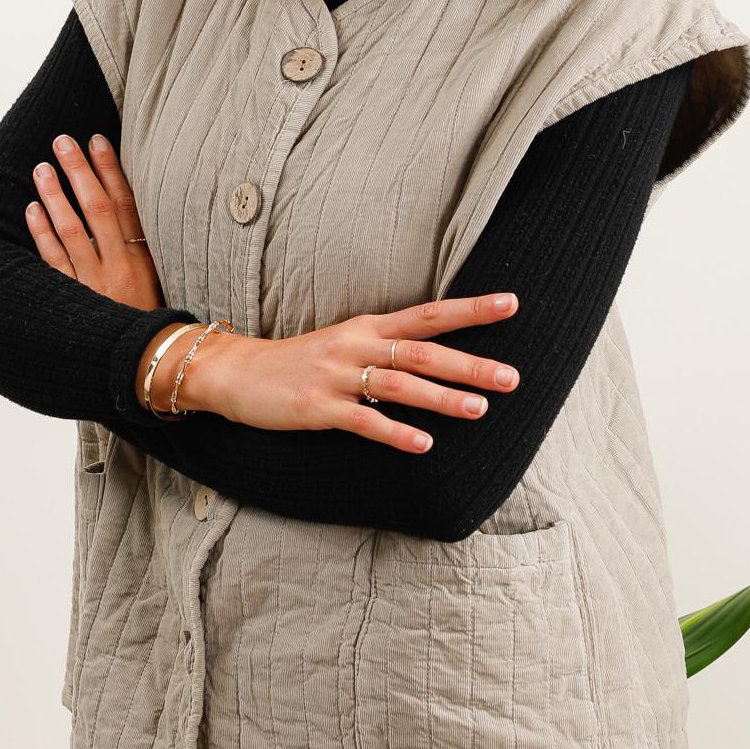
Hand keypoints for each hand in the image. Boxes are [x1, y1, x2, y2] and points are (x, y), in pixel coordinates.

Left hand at [25, 132, 165, 310]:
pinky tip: (32, 210)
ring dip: (55, 196)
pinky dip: (42, 234)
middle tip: (62, 141)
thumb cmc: (154, 322)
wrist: (147, 366)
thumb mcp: (160, 282)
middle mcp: (119, 266)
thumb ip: (145, 250)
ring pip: (72, 230)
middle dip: (79, 171)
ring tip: (42, 168)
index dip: (111, 170)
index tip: (98, 141)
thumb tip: (127, 210)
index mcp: (145, 259)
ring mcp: (94, 283)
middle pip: (97, 208)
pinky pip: (54, 262)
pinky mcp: (74, 300)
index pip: (126, 203)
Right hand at [196, 293, 520, 453]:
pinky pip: (363, 421)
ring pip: (398, 384)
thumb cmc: (299, 362)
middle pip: (421, 351)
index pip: (428, 314)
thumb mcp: (345, 342)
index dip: (470, 309)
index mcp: (368, 327)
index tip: (511, 304)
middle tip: (511, 377)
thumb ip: (386, 348)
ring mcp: (336, 375)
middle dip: (469, 364)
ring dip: (441, 397)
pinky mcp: (317, 407)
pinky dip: (395, 431)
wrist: (237, 373)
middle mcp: (356, 345)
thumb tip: (438, 360)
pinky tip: (423, 444)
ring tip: (479, 409)